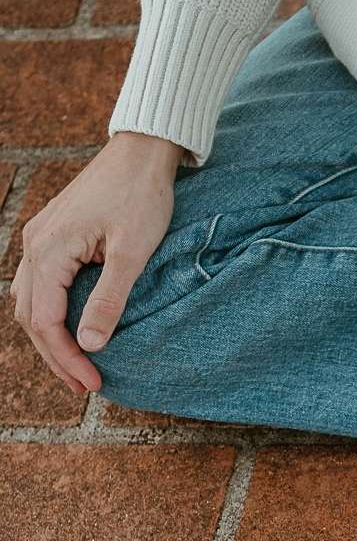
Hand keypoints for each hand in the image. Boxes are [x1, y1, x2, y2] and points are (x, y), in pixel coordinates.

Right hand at [10, 132, 181, 393]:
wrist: (142, 154)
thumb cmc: (142, 197)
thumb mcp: (132, 252)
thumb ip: (110, 298)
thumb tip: (92, 344)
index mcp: (49, 250)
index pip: (45, 321)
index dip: (66, 358)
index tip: (93, 384)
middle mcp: (34, 245)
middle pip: (30, 317)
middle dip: (55, 355)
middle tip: (85, 386)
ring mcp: (40, 239)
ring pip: (30, 302)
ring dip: (51, 338)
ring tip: (79, 367)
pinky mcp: (54, 237)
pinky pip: (40, 285)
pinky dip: (52, 314)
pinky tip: (74, 330)